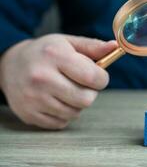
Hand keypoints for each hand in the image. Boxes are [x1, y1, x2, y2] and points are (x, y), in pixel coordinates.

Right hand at [0, 34, 116, 129]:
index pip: (93, 77)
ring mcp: (33, 99)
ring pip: (75, 113)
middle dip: (90, 92)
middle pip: (86, 99)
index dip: (102, 79)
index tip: (98, 75)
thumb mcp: (68, 43)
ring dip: (76, 103)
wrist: (10, 65)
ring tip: (66, 89)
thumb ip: (93, 46)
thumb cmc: (46, 52)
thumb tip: (115, 47)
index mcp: (55, 56)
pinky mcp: (29, 114)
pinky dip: (64, 114)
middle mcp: (42, 78)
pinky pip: (61, 123)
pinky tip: (56, 99)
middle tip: (81, 83)